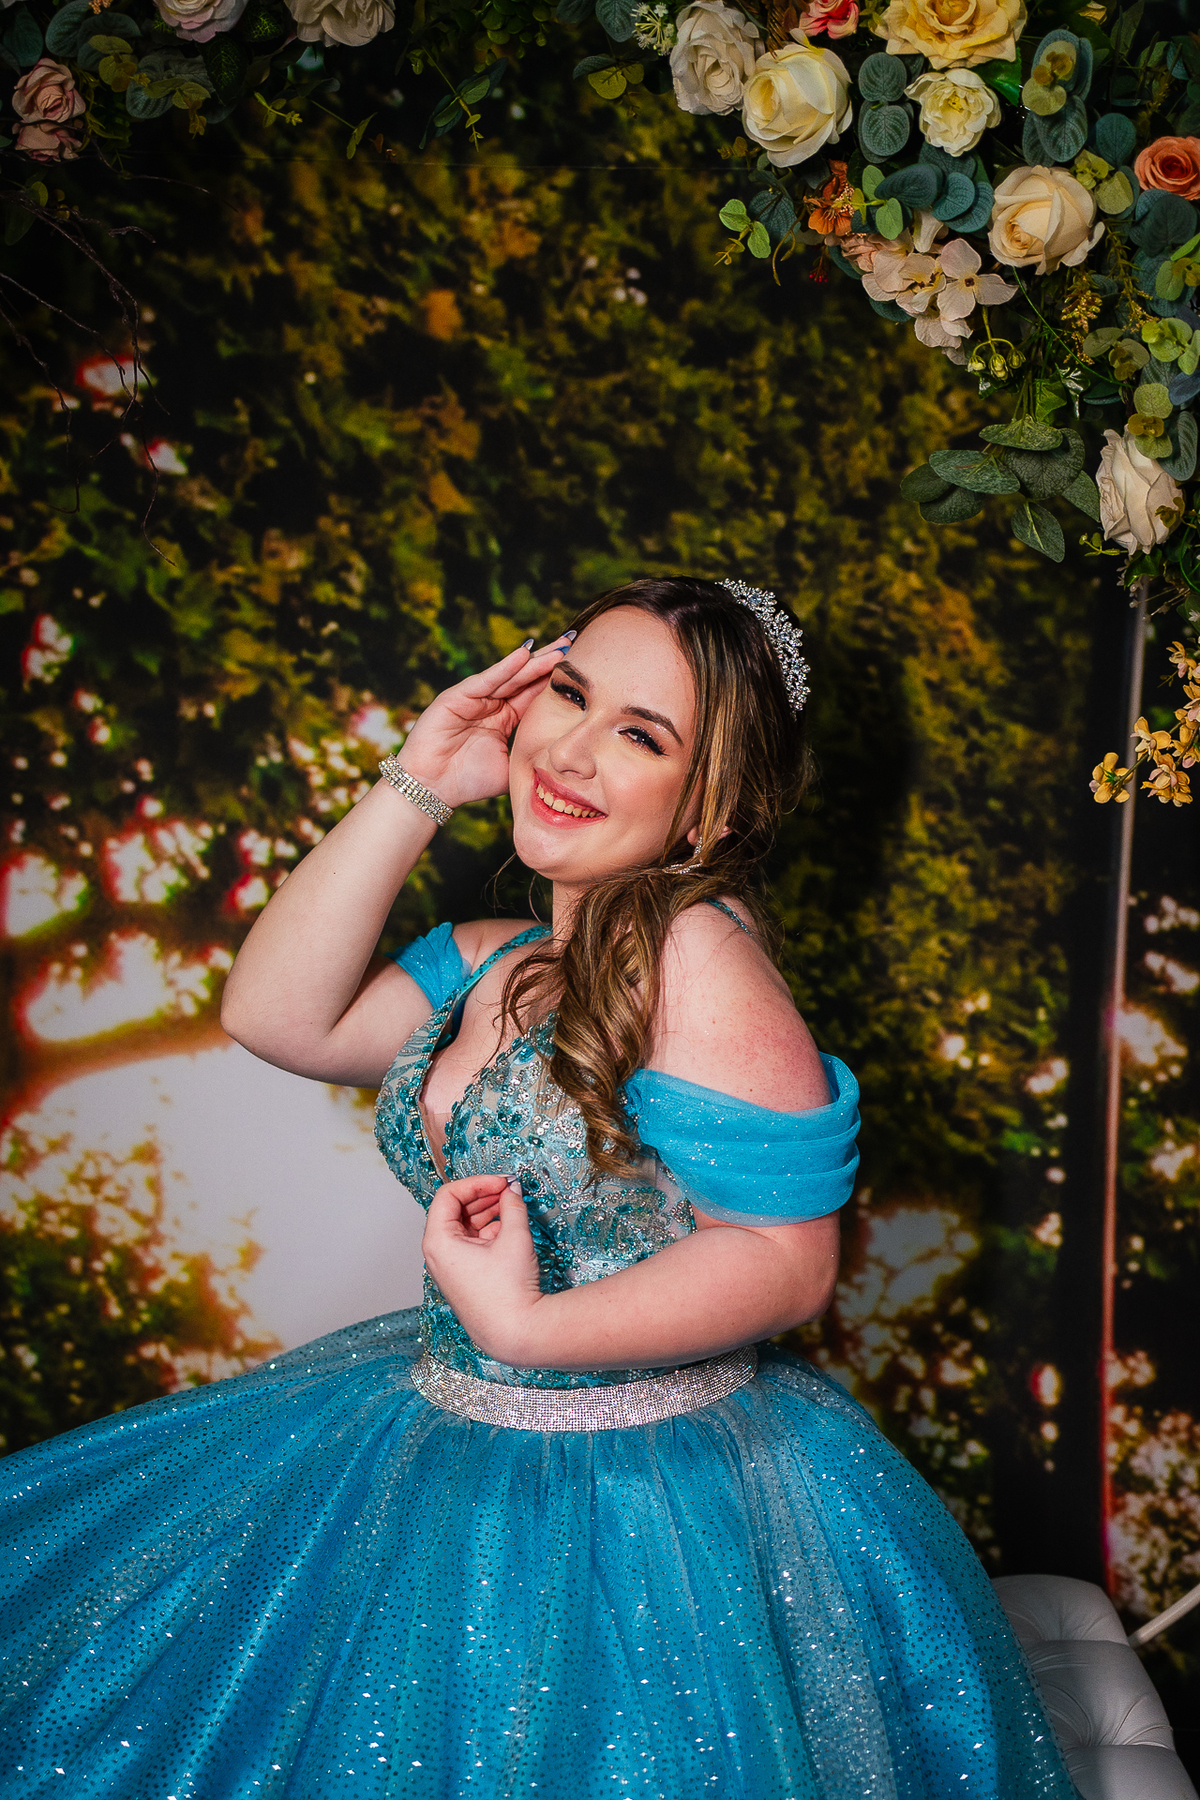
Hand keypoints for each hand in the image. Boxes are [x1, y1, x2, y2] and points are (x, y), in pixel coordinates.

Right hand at [396, 634, 573, 809]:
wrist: (432, 789)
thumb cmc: (467, 782)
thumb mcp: (510, 768)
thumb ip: (531, 757)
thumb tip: (563, 763)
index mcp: (506, 717)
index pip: (535, 693)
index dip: (556, 679)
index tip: (583, 665)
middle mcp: (492, 703)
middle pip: (525, 677)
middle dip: (549, 659)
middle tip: (574, 640)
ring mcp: (475, 698)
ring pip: (510, 675)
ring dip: (534, 660)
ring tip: (558, 646)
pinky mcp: (457, 697)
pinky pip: (485, 681)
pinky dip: (504, 668)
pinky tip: (524, 654)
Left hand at [421, 1175, 545, 1364]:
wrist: (515, 1334)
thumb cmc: (508, 1290)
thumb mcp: (514, 1238)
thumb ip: (512, 1206)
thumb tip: (512, 1190)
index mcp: (438, 1242)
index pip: (449, 1196)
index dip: (476, 1183)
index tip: (501, 1182)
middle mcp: (437, 1255)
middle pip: (455, 1211)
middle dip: (483, 1196)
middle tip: (509, 1190)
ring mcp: (450, 1268)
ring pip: (465, 1228)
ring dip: (487, 1213)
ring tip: (513, 1205)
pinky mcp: (463, 1278)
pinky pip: (471, 1245)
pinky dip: (488, 1233)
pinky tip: (510, 1228)